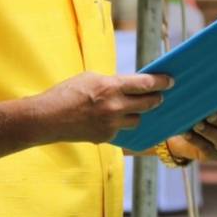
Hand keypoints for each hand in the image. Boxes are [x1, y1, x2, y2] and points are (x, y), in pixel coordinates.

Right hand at [36, 71, 173, 144]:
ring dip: (136, 114)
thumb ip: (111, 82)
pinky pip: (120, 130)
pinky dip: (117, 125)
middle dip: (156, 99)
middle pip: (148, 104)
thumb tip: (127, 87)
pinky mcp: (105, 138)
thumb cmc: (65, 94)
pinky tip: (108, 120)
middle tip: (159, 97)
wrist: (47, 119)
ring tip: (131, 109)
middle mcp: (115, 107)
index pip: (145, 84)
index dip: (160, 82)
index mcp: (111, 87)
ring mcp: (111, 125)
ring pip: (136, 120)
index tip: (170, 81)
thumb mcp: (89, 78)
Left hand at [167, 98, 216, 162]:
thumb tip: (197, 81)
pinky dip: (196, 140)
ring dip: (208, 131)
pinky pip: (207, 149)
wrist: (182, 137)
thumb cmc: (194, 113)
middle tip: (210, 115)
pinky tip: (187, 133)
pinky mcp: (213, 155)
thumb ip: (205, 96)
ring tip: (196, 124)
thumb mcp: (201, 104)